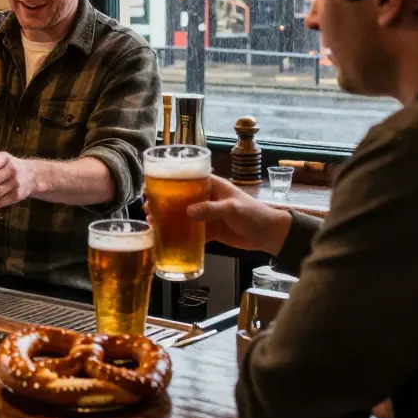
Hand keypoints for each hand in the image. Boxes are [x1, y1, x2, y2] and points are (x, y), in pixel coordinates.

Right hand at [144, 175, 291, 254]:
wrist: (269, 235)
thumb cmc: (253, 214)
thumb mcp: (232, 208)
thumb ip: (211, 209)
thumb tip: (188, 212)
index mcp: (212, 186)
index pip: (187, 179)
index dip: (169, 181)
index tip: (153, 186)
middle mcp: (206, 198)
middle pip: (181, 198)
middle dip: (164, 202)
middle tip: (148, 208)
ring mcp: (207, 215)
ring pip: (183, 216)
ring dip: (169, 219)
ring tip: (152, 222)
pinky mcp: (210, 231)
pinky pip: (192, 232)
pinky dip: (180, 235)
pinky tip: (167, 238)